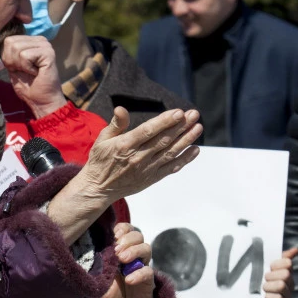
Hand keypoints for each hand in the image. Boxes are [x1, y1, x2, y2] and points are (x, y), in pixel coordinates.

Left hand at [1, 35, 64, 117]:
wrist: (42, 102)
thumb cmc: (29, 87)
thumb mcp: (13, 67)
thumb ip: (8, 54)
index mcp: (32, 41)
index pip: (8, 40)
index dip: (8, 58)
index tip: (19, 69)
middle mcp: (40, 40)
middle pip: (11, 42)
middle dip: (12, 61)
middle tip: (25, 71)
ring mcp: (45, 45)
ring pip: (17, 48)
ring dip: (20, 65)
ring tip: (31, 72)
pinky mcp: (48, 53)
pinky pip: (25, 56)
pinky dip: (27, 68)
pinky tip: (36, 73)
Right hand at [81, 107, 201, 204]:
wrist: (99, 188)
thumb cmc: (101, 160)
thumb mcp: (102, 139)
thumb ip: (116, 124)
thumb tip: (121, 109)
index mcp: (125, 145)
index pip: (148, 131)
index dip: (165, 121)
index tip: (179, 112)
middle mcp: (137, 157)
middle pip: (163, 140)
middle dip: (181, 126)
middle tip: (194, 114)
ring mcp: (146, 169)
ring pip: (170, 152)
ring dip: (186, 140)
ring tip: (198, 128)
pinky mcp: (151, 178)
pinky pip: (171, 168)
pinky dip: (184, 159)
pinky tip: (195, 150)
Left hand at [100, 222, 155, 297]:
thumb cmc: (108, 293)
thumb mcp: (96, 277)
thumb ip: (94, 263)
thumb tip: (84, 248)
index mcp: (119, 250)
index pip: (125, 229)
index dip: (121, 228)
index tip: (112, 235)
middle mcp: (132, 255)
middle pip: (137, 235)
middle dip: (127, 239)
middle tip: (116, 250)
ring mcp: (141, 266)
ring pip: (146, 248)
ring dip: (134, 251)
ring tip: (122, 260)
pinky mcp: (148, 280)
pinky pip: (148, 271)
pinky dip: (139, 273)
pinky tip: (128, 280)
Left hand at [264, 247, 296, 297]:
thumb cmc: (267, 283)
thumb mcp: (272, 269)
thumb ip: (283, 257)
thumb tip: (296, 249)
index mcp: (288, 273)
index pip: (287, 263)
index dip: (276, 265)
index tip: (270, 269)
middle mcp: (290, 284)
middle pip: (285, 274)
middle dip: (271, 276)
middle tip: (266, 281)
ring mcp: (288, 296)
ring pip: (281, 285)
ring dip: (268, 287)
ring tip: (265, 290)